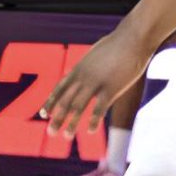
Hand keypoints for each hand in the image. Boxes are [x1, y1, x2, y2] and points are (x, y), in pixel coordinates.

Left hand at [42, 23, 153, 137]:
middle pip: (66, 99)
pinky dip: (93, 119)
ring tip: (65, 136)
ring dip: (71, 123)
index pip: (60, 88)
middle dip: (57, 117)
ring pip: (79, 105)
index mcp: (79, 68)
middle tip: (50, 132)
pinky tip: (90, 130)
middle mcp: (83, 76)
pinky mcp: (111, 87)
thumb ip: (88, 66)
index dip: (51, 101)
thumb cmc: (116, 45)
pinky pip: (99, 107)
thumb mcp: (95, 54)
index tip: (43, 114)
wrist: (132, 38)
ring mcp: (96, 82)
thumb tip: (83, 71)